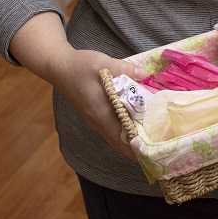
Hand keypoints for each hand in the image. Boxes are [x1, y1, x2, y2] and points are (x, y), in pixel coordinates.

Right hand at [10, 12, 146, 160]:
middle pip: (119, 141)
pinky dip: (125, 128)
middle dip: (137, 147)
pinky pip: (112, 126)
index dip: (135, 150)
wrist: (57, 66)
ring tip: (154, 137)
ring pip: (116, 134)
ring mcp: (95, 118)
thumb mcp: (103, 64)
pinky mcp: (94, 112)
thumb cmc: (79, 66)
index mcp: (100, 113)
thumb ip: (125, 69)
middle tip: (160, 147)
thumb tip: (145, 74)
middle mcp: (97, 120)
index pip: (120, 140)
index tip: (153, 154)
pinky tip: (138, 121)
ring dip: (132, 138)